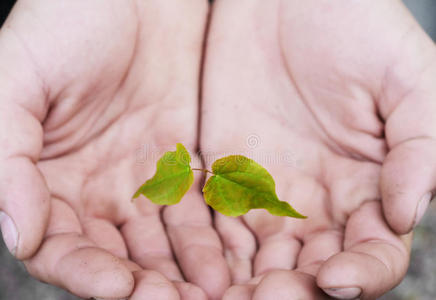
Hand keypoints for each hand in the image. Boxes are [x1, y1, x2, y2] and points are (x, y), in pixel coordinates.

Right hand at [0, 1, 229, 298]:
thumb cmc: (69, 23)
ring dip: (182, 270)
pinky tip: (226, 261)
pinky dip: (210, 238)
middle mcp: (95, 188)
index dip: (87, 272)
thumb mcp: (16, 80)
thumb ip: (6, 157)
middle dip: (144, 284)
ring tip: (210, 292)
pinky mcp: (183, 165)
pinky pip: (197, 210)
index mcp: (47, 177)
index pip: (63, 245)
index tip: (120, 289)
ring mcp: (142, 180)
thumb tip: (19, 232)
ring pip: (161, 242)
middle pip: (117, 255)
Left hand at [201, 0, 435, 297]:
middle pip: (307, 270)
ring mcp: (266, 195)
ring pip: (256, 260)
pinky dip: (206, 252)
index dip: (361, 273)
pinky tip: (196, 267)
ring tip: (222, 298)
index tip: (336, 280)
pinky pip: (213, 225)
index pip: (370, 252)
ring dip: (241, 284)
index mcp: (366, 189)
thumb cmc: (352, 26)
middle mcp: (316, 204)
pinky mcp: (223, 177)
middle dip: (289, 292)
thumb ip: (420, 147)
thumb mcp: (406, 78)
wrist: (282, 0)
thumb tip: (408, 215)